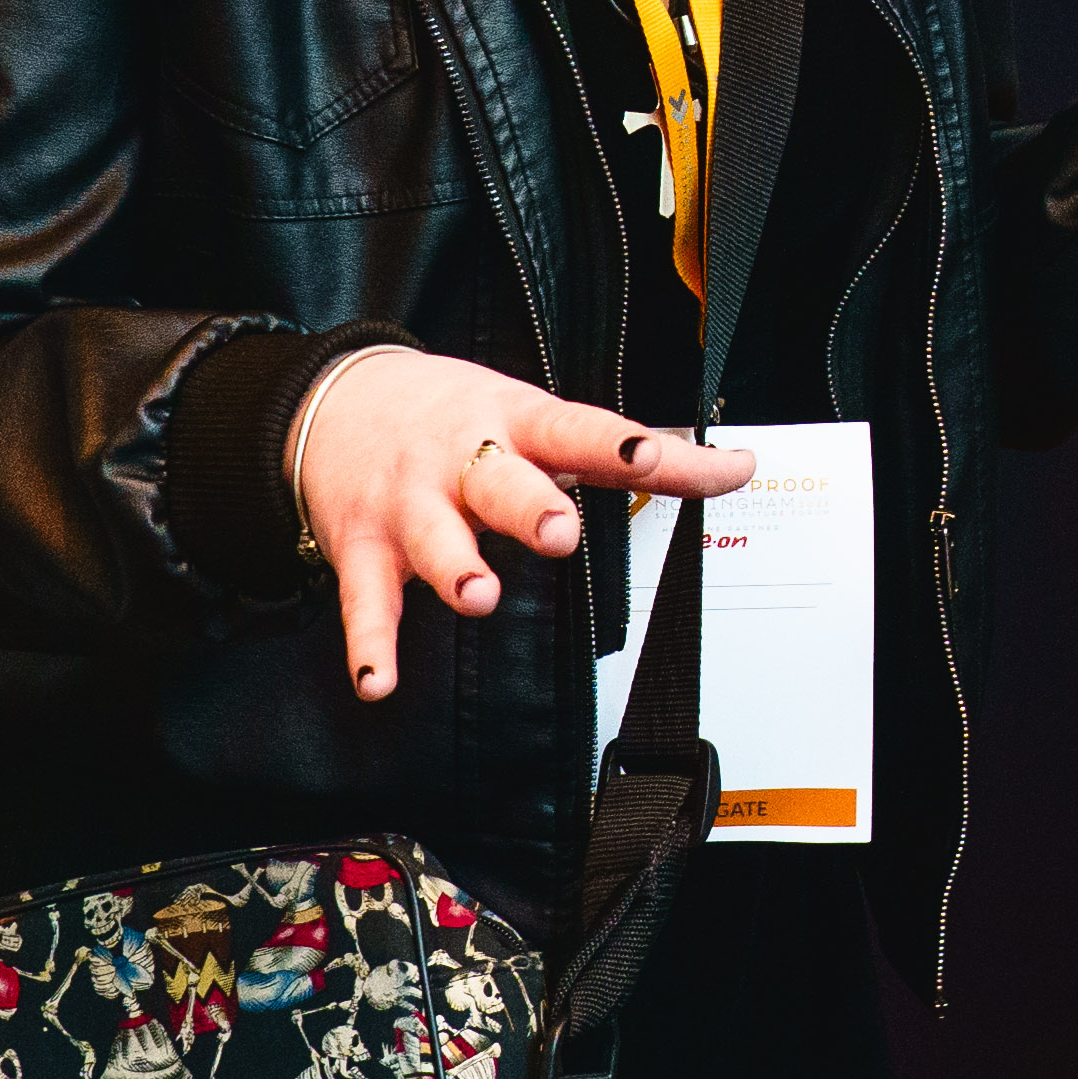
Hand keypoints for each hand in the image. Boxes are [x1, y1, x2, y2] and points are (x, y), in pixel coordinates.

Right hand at [290, 350, 756, 702]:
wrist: (341, 399)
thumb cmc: (462, 415)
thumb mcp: (538, 415)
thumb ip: (627, 451)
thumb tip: (736, 468)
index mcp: (520, 424)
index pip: (580, 430)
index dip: (619, 444)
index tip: (655, 454)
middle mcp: (464, 461)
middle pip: (502, 482)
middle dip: (531, 508)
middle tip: (560, 533)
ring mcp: (412, 505)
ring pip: (436, 538)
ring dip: (456, 568)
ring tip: (479, 595)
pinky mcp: (364, 548)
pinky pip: (366, 601)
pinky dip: (370, 643)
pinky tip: (380, 679)